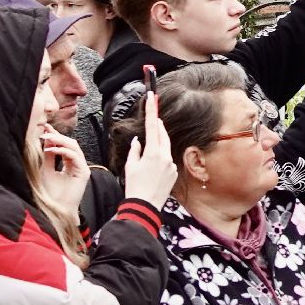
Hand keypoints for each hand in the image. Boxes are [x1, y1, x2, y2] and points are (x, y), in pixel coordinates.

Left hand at [36, 127, 90, 208]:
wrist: (55, 210)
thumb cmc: (50, 194)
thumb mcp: (45, 170)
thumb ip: (48, 157)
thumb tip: (46, 142)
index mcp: (69, 164)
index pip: (64, 146)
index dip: (55, 136)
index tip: (44, 128)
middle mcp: (77, 164)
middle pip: (71, 144)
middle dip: (57, 135)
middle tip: (44, 131)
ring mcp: (82, 168)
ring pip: (74, 147)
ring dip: (60, 141)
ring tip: (46, 138)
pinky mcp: (83, 173)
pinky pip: (75, 157)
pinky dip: (63, 151)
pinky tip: (50, 150)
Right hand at [122, 91, 177, 208]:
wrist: (145, 205)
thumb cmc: (134, 186)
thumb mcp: (130, 166)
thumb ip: (135, 150)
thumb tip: (138, 141)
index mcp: (153, 152)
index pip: (151, 126)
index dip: (151, 111)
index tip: (152, 98)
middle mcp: (165, 156)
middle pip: (163, 135)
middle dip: (158, 126)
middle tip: (155, 117)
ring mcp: (172, 165)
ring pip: (166, 147)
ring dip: (160, 141)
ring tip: (153, 139)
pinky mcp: (174, 172)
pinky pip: (168, 160)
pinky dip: (162, 157)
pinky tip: (154, 164)